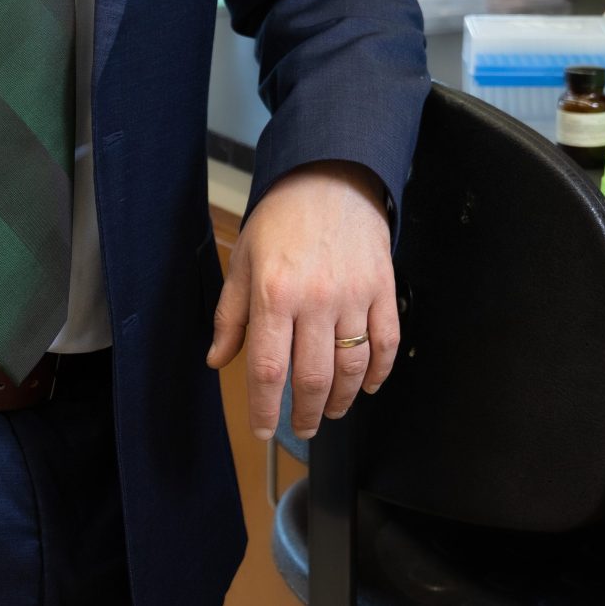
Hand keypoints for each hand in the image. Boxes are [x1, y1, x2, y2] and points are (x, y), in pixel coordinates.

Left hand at [206, 160, 397, 440]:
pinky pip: (386, 342)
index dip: (265, 409)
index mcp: (275, 294)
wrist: (331, 176)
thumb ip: (231, 315)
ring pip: (352, 366)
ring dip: (341, 399)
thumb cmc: (282, 218)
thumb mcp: (244, 261)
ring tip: (330, 410)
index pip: (269, 370)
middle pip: (314, 377)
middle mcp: (316, 299)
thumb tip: (218, 360)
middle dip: (307, 413)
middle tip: (302, 426)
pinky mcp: (383, 288)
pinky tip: (367, 385)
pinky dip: (379, 372)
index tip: (262, 429)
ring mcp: (355, 295)